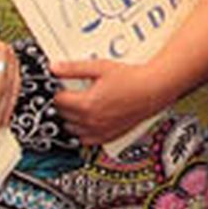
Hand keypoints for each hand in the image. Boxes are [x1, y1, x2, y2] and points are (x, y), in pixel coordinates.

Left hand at [51, 58, 165, 144]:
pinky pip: (86, 140)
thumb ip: (74, 68)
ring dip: (70, 119)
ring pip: (72, 129)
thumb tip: (54, 68)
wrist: (153, 90)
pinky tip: (86, 122)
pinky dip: (82, 133)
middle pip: (63, 115)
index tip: (60, 86)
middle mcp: (91, 121)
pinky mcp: (109, 136)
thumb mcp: (100, 67)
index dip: (57, 91)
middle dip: (63, 104)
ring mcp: (100, 130)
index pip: (58, 101)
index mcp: (86, 104)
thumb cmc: (131, 79)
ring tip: (77, 106)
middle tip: (68, 93)